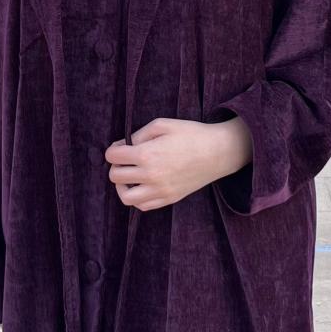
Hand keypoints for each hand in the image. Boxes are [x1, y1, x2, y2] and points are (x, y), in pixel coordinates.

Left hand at [103, 116, 252, 210]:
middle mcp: (150, 175)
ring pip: (125, 197)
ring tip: (130, 177)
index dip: (114, 149)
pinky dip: (137, 197)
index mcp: (147, 154)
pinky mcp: (169, 199)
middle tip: (126, 159)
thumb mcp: (162, 124)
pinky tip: (143, 185)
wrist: (218, 152)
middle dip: (116, 165)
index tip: (122, 146)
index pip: (112, 156)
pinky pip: (143, 206)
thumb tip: (124, 146)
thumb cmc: (191, 134)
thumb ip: (139, 134)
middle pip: (115, 176)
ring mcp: (160, 190)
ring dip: (122, 186)